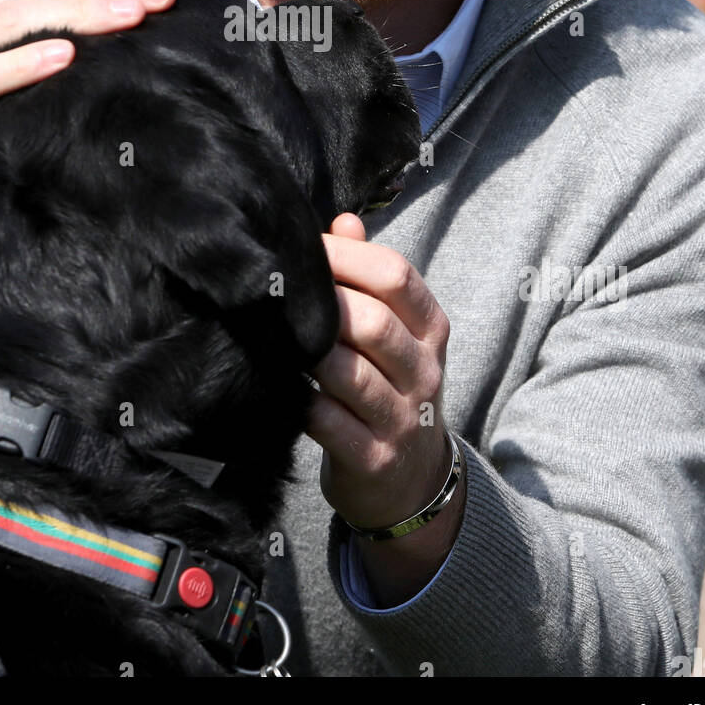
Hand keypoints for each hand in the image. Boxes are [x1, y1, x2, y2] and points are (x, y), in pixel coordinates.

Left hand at [308, 213, 452, 534]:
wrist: (412, 483)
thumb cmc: (389, 387)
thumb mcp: (395, 333)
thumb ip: (370, 276)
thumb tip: (343, 221)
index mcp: (430, 329)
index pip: (396, 275)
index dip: (345, 255)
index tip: (302, 247)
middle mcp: (424, 372)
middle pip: (374, 322)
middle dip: (321, 303)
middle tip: (278, 293)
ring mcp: (402, 419)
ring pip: (350, 373)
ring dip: (307, 352)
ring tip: (274, 334)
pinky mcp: (374, 459)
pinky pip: (329, 423)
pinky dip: (300, 401)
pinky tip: (277, 385)